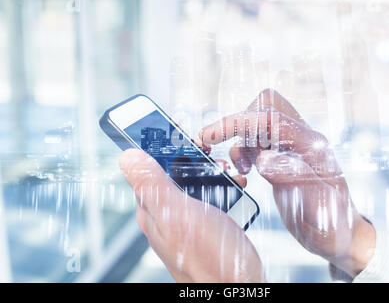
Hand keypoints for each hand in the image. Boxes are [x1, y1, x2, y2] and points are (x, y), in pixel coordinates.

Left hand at [119, 149, 264, 281]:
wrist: (237, 285)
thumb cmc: (207, 256)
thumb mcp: (177, 212)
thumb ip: (152, 183)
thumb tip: (127, 156)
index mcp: (153, 208)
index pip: (145, 166)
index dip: (155, 143)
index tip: (170, 126)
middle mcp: (168, 213)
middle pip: (172, 170)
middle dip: (190, 156)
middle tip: (207, 151)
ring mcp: (189, 219)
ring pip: (195, 182)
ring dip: (211, 170)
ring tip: (226, 171)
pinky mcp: (209, 223)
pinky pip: (213, 196)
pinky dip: (225, 186)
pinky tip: (234, 187)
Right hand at [200, 89, 374, 277]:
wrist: (340, 234)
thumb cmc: (332, 223)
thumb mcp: (316, 206)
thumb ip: (292, 178)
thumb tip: (263, 158)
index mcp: (312, 147)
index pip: (272, 120)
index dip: (239, 122)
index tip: (212, 135)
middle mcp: (303, 140)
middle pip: (267, 108)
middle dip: (238, 121)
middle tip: (216, 143)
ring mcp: (293, 148)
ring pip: (260, 123)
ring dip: (240, 138)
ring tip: (239, 166)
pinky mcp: (283, 158)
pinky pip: (259, 141)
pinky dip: (244, 149)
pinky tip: (245, 169)